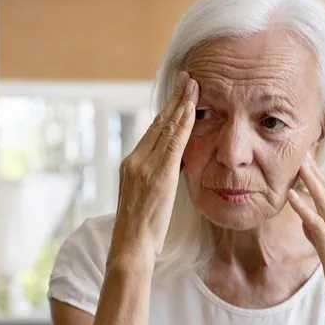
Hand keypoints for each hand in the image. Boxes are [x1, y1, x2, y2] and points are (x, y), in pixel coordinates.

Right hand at [110, 71, 198, 263]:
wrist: (130, 246)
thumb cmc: (140, 229)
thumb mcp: (146, 197)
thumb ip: (155, 178)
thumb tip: (171, 167)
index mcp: (132, 164)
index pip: (153, 131)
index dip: (167, 111)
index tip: (179, 96)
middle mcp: (135, 159)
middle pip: (158, 122)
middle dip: (175, 99)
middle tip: (188, 78)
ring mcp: (144, 165)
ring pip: (166, 127)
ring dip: (182, 104)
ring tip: (193, 84)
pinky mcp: (157, 173)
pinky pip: (173, 143)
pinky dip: (183, 123)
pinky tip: (192, 108)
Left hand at [287, 152, 324, 324]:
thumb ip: (321, 235)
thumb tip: (307, 219)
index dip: (321, 178)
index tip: (308, 160)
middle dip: (317, 172)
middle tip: (304, 151)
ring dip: (312, 182)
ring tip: (299, 163)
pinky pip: (317, 227)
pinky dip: (304, 209)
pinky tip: (293, 196)